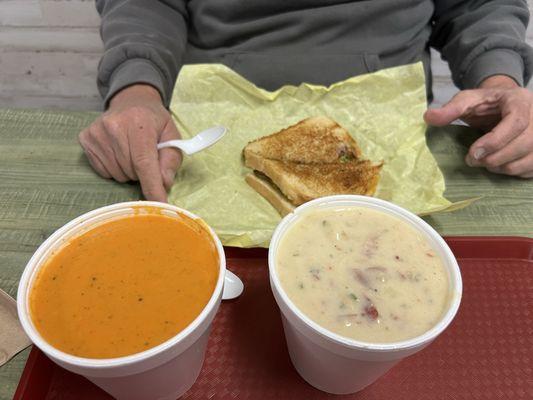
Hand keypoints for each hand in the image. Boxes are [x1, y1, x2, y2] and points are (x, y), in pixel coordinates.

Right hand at [79, 84, 181, 200]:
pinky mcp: (85, 139)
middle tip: (146, 156)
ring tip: (132, 152)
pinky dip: (115, 169)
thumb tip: (163, 183)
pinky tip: (118, 152)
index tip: (159, 204)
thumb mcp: (171, 136)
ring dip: (129, 172)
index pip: (144, 162)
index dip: (152, 186)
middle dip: (143, 173)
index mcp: (139, 123)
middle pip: (131, 171)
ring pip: (117, 174)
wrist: (131, 101)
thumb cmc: (154, 122)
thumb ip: (170, 160)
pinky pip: (104, 172)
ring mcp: (96, 133)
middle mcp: (114, 126)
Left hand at [424, 75, 532, 177]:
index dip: (495, 141)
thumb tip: (428, 117)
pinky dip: (514, 172)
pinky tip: (498, 165)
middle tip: (472, 160)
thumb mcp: (467, 101)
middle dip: (495, 158)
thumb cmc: (485, 104)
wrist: (504, 105)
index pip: (516, 122)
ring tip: (484, 162)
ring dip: (503, 167)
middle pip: (526, 143)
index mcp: (520, 100)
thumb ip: (450, 109)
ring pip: (531, 158)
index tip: (473, 153)